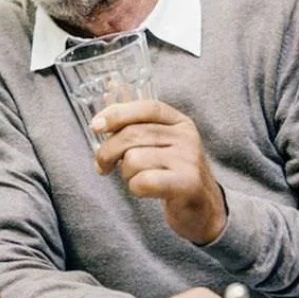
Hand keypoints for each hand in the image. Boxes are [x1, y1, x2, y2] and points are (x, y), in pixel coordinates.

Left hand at [92, 100, 226, 244]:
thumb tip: (110, 88)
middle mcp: (186, 136)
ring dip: (126, 173)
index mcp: (179, 121)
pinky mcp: (187, 184)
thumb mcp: (159, 141)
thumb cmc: (172, 172)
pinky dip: (136, 188)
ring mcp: (189, 159)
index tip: (95, 126)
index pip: (147, 107)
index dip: (118, 113)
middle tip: (102, 165)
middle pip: (132, 135)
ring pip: (134, 159)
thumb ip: (135, 119)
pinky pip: (143, 181)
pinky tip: (144, 190)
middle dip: (107, 152)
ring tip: (136, 178)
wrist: (203, 209)